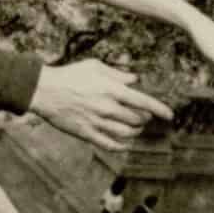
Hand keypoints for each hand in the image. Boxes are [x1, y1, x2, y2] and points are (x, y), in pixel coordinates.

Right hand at [31, 58, 173, 151]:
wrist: (44, 90)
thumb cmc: (69, 75)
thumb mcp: (95, 66)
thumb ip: (117, 74)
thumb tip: (134, 79)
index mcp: (112, 89)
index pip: (144, 102)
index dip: (160, 110)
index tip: (169, 115)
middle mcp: (107, 107)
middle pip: (138, 120)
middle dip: (144, 119)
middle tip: (143, 117)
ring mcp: (97, 122)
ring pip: (127, 134)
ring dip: (135, 131)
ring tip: (134, 127)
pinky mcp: (86, 133)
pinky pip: (110, 145)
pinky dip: (122, 146)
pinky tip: (125, 143)